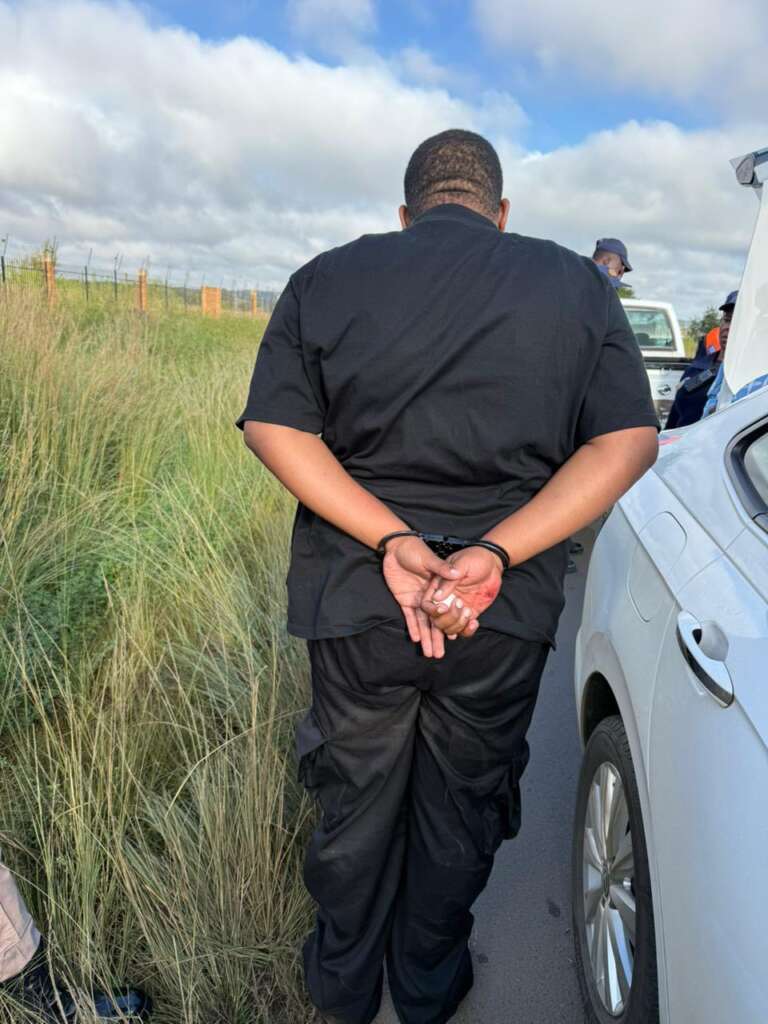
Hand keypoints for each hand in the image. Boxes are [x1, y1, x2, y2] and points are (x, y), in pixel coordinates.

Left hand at [382, 535, 459, 657]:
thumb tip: (456, 573)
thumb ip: (441, 568)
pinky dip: (413, 627)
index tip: (455, 637)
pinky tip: (416, 639)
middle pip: (435, 621)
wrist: (397, 547)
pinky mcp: (404, 599)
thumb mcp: (429, 559)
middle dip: (437, 638)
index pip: (446, 610)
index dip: (450, 623)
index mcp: (439, 589)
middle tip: (440, 655)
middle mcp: (430, 597)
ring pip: (423, 622)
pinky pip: (409, 616)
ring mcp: (417, 600)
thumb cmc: (415, 550)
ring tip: (429, 653)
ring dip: (425, 638)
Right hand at [421, 546, 503, 638]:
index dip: (432, 610)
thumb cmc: (475, 558)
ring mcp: (456, 608)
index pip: (427, 604)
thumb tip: (436, 597)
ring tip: (469, 612)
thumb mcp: (461, 564)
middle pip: (435, 620)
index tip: (443, 608)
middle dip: (444, 623)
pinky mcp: (467, 613)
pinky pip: (463, 629)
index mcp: (437, 587)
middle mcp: (444, 600)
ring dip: (457, 625)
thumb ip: (449, 580)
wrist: (492, 562)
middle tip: (460, 606)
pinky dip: (467, 630)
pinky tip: (474, 622)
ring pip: (448, 628)